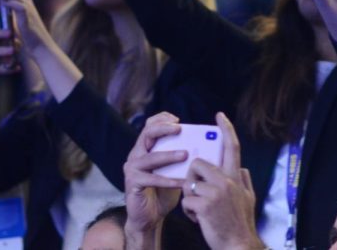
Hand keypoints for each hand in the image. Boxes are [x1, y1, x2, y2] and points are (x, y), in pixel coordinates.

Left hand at [0, 0, 58, 62]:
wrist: (40, 49)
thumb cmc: (28, 39)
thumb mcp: (16, 23)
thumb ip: (8, 15)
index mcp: (24, 2)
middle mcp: (26, 2)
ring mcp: (28, 10)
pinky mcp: (28, 19)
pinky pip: (20, 7)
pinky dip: (11, 3)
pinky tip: (2, 2)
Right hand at [123, 113, 186, 238]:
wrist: (149, 216)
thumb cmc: (164, 191)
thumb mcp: (174, 169)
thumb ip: (181, 156)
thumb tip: (204, 144)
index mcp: (145, 147)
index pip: (150, 125)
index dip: (162, 119)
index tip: (178, 119)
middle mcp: (136, 154)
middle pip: (147, 133)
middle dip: (164, 129)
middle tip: (180, 129)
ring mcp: (132, 168)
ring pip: (150, 157)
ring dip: (168, 155)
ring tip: (185, 155)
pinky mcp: (132, 183)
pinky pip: (150, 179)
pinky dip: (167, 180)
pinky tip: (180, 182)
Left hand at [180, 113, 261, 249]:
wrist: (238, 244)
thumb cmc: (241, 223)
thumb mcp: (248, 198)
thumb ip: (244, 181)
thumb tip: (242, 168)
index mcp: (237, 176)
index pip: (232, 147)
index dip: (226, 129)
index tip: (219, 115)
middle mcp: (227, 180)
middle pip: (198, 164)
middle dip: (192, 178)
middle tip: (198, 193)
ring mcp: (216, 192)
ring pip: (189, 183)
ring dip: (190, 197)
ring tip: (200, 210)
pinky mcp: (204, 205)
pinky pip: (186, 200)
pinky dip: (189, 212)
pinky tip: (199, 220)